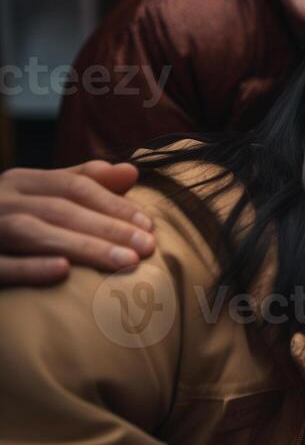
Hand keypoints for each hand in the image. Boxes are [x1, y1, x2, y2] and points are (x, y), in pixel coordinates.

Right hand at [0, 160, 155, 284]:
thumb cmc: (6, 220)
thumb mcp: (39, 196)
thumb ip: (81, 183)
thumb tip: (131, 172)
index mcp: (21, 182)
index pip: (75, 186)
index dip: (114, 204)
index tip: (151, 225)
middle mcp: (1, 200)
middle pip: (62, 209)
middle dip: (109, 228)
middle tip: (149, 247)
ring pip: (35, 233)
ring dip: (83, 247)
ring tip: (126, 262)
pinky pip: (0, 264)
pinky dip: (30, 267)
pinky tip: (63, 273)